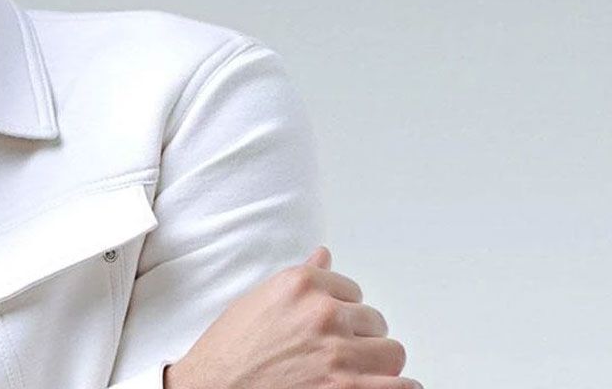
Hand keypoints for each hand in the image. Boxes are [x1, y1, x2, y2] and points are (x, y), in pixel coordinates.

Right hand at [164, 246, 421, 388]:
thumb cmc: (227, 355)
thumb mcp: (256, 303)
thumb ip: (300, 281)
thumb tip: (324, 255)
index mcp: (300, 284)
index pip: (351, 290)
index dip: (339, 313)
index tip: (325, 329)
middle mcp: (323, 313)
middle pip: (374, 321)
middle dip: (357, 339)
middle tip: (333, 357)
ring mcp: (339, 354)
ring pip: (392, 352)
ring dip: (375, 366)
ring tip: (351, 375)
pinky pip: (404, 385)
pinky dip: (394, 388)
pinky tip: (374, 388)